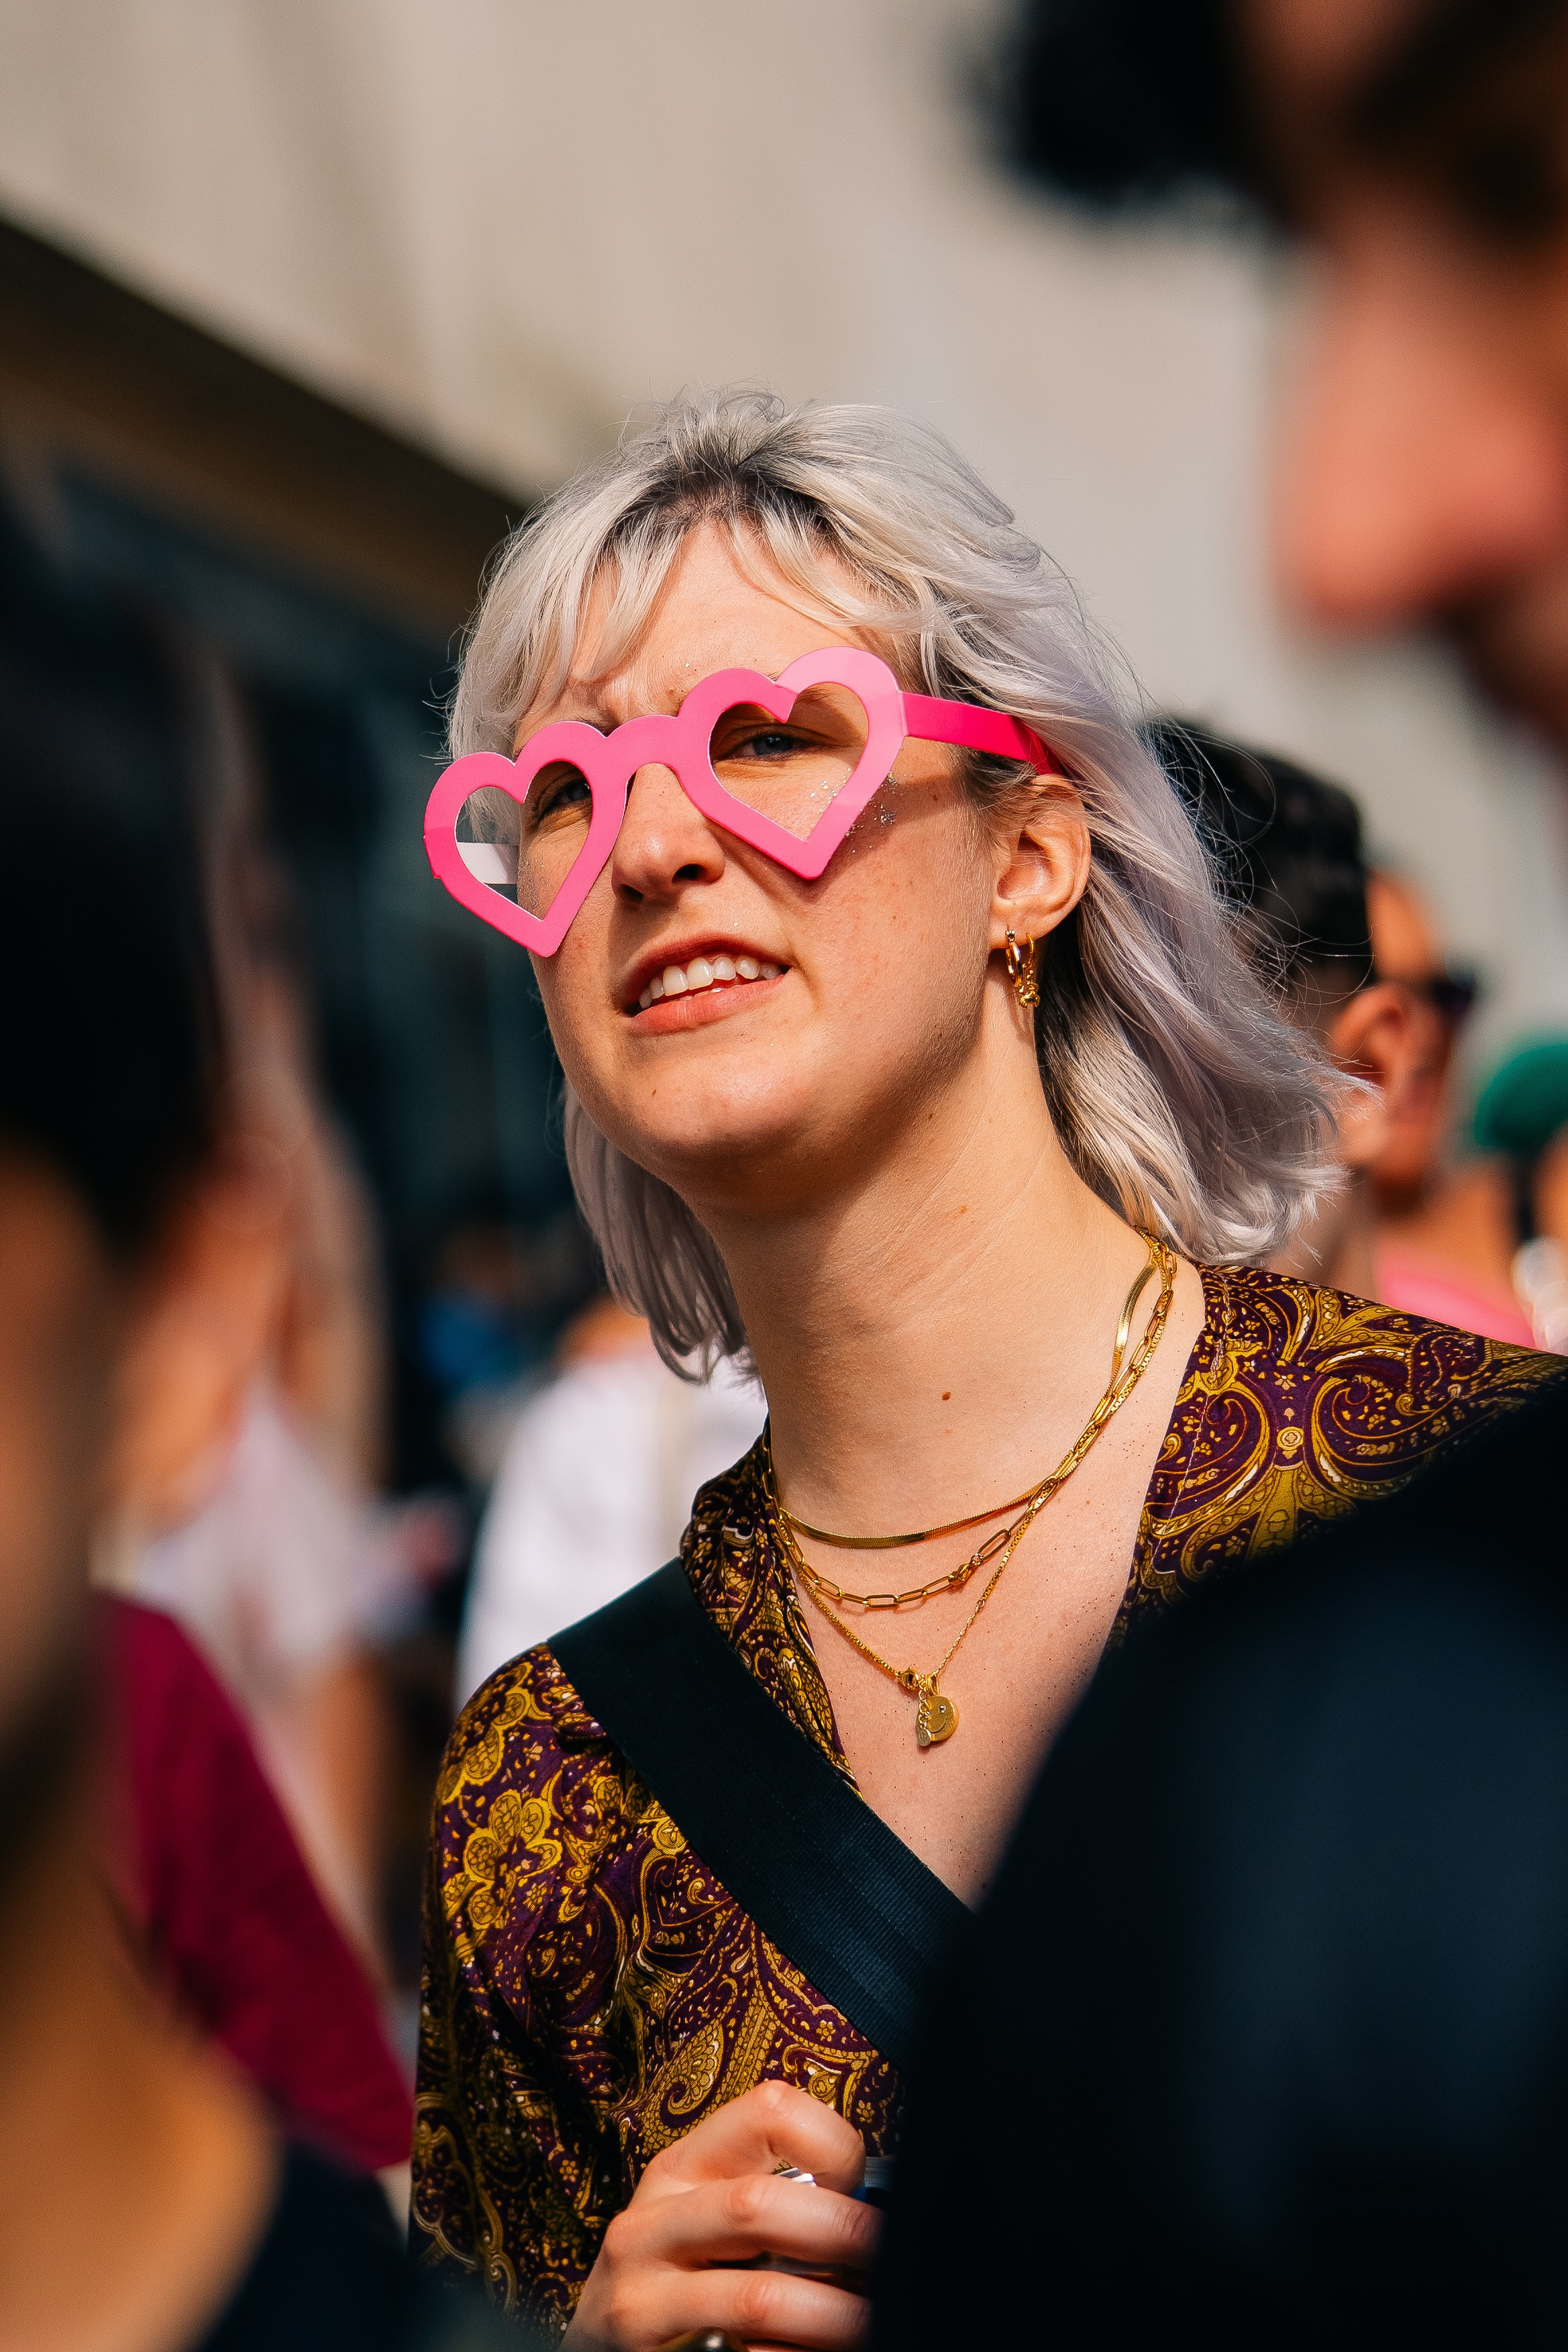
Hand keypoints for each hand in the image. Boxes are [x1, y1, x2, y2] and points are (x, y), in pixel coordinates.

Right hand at [564, 2080, 878, 2351]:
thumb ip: (772, 2199)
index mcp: (681, 2168)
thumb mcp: (706, 2219)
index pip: (766, 2110)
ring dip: (832, 2314)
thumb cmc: (676, 2278)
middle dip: (841, 2234)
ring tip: (868, 2322)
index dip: (832, 2144)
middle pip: (759, 2205)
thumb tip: (876, 2208)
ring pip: (757, 2296)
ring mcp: (641, 2297)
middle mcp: (651, 2223)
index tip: (862, 2186)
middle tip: (889, 2261)